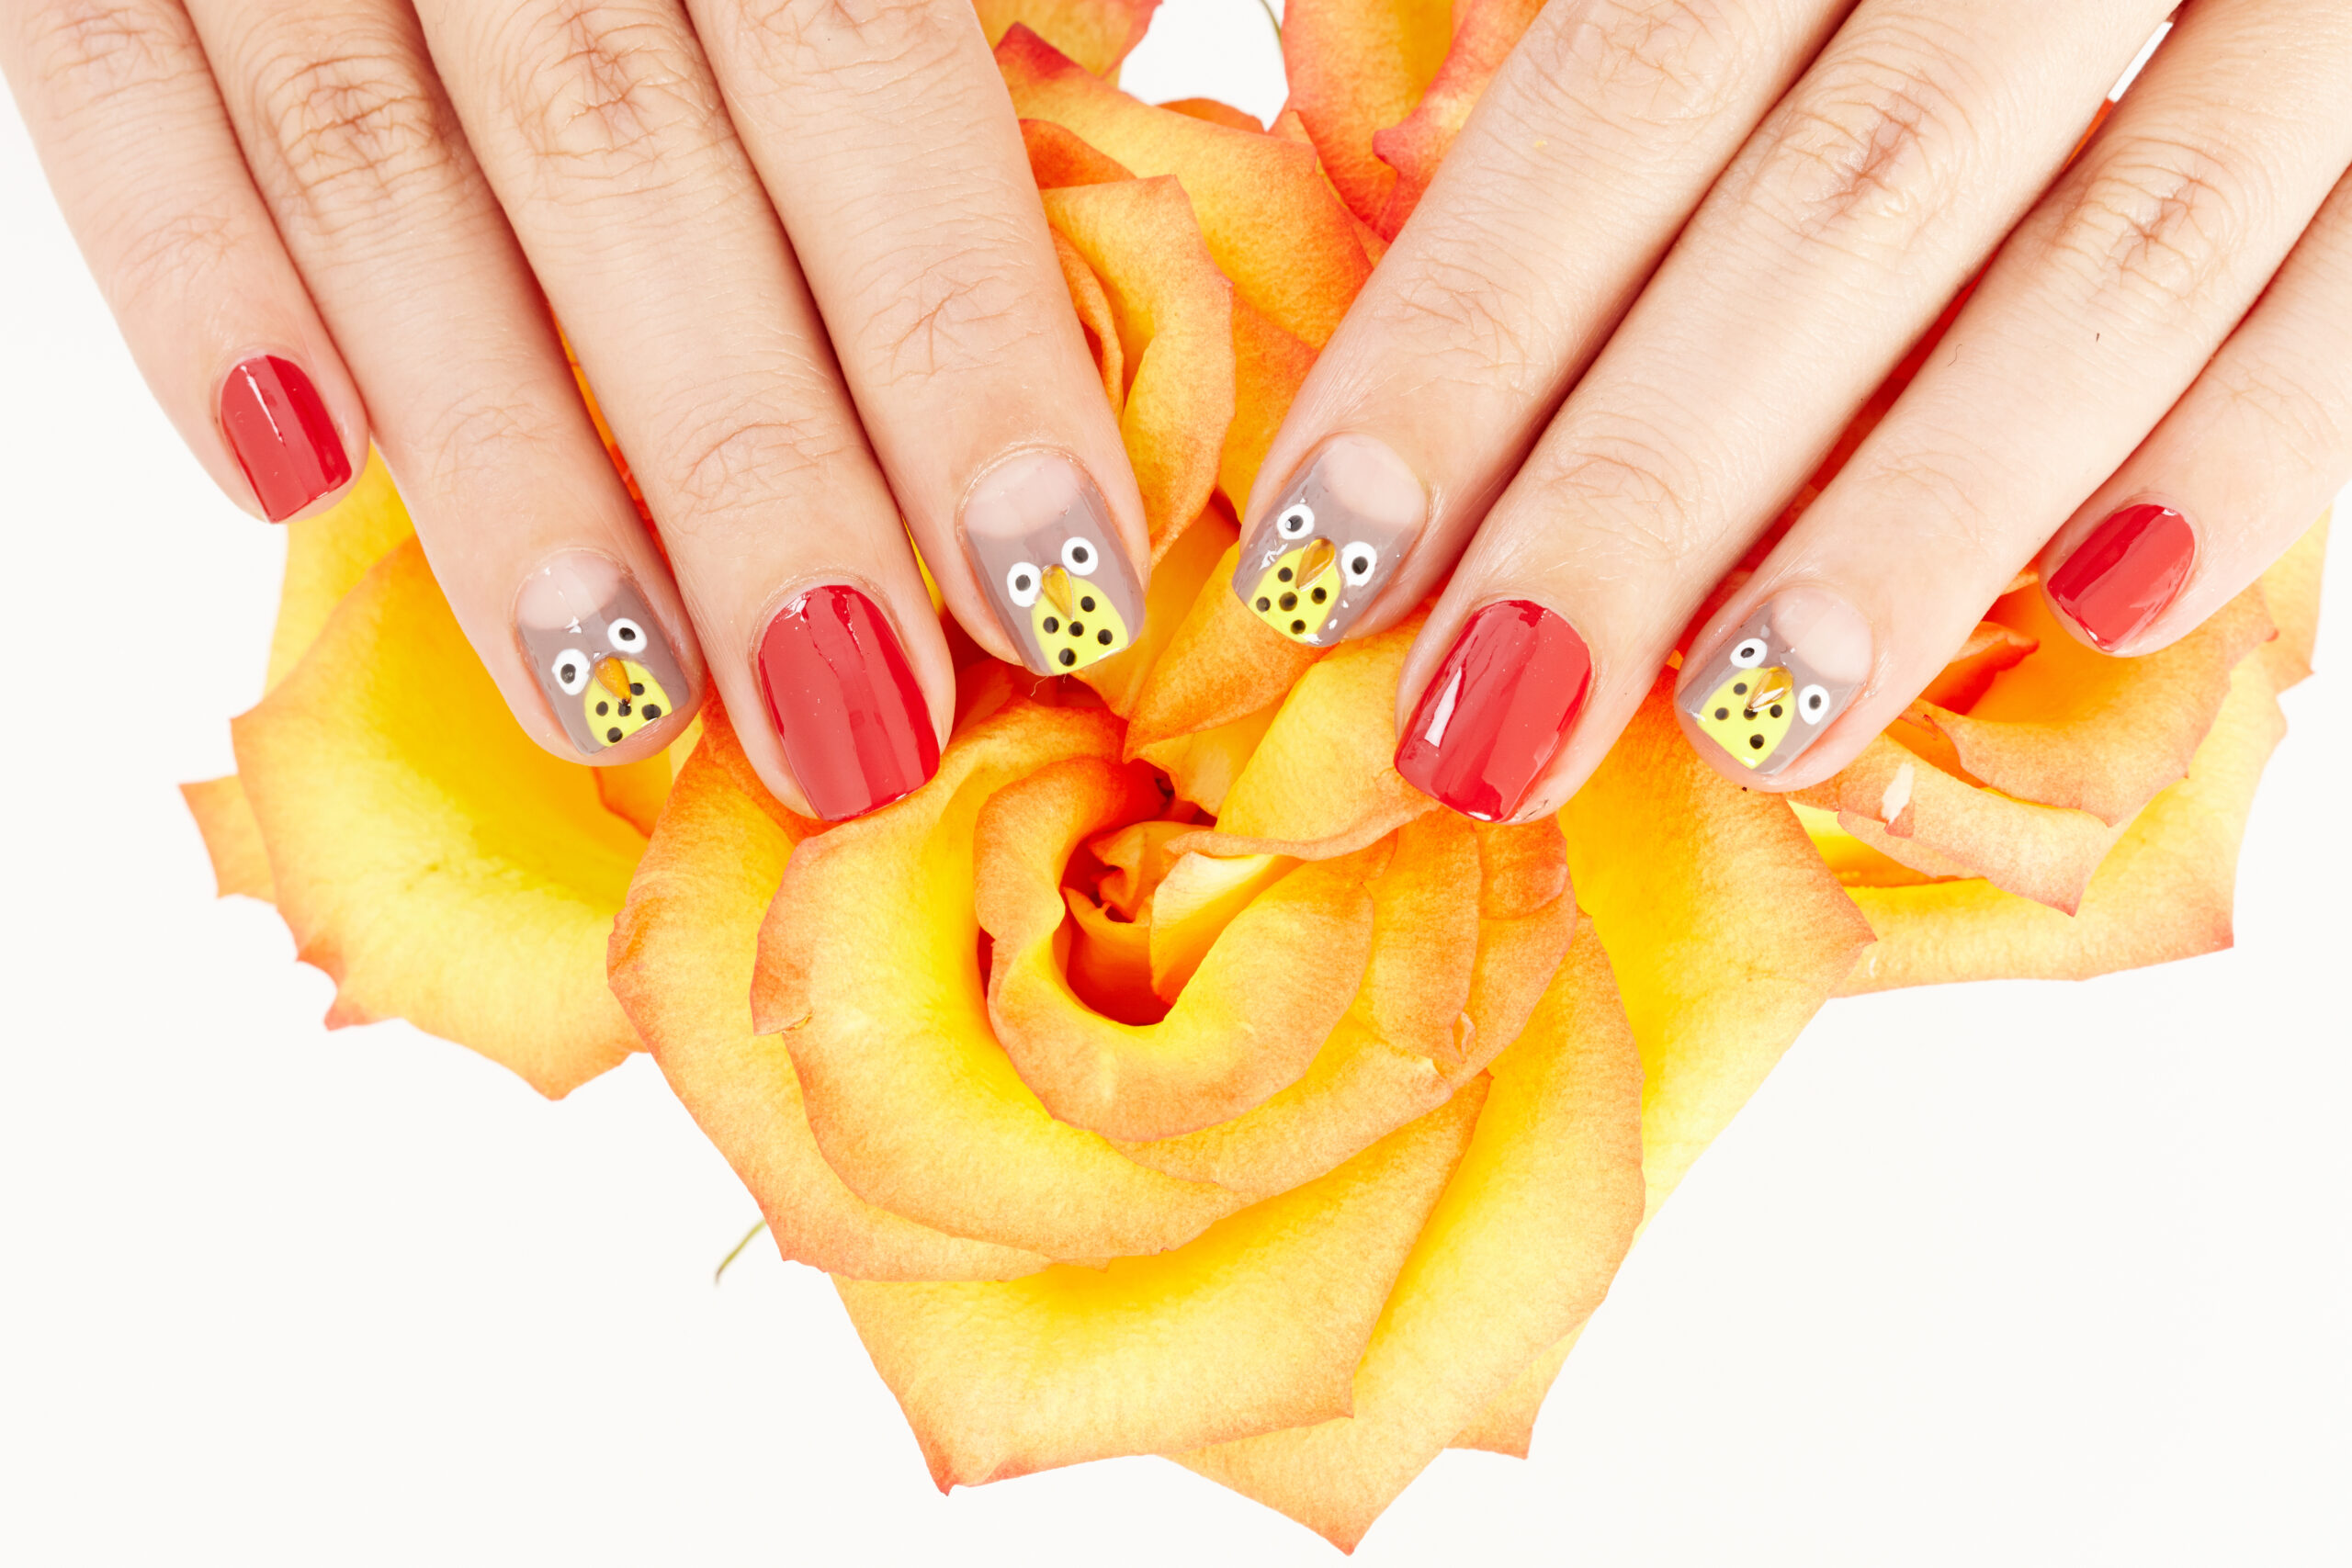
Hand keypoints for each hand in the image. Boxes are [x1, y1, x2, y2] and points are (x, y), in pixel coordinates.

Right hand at [2, 0, 1148, 819]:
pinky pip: (94, 78)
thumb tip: (1118, 150)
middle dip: (754, 472)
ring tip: (616, 697)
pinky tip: (288, 482)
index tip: (1053, 578)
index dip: (961, 339)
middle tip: (850, 723)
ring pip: (379, 168)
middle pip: (633, 164)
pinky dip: (186, 277)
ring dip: (503, 463)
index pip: (862, 78)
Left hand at [1239, 0, 2350, 820]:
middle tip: (1493, 717)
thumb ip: (1621, 52)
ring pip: (2116, 253)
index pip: (1625, 92)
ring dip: (1922, 514)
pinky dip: (2252, 447)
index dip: (1467, 336)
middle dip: (1648, 485)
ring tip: (1753, 725)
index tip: (1323, 560)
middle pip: (1839, 205)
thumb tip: (1418, 269)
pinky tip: (2105, 613)